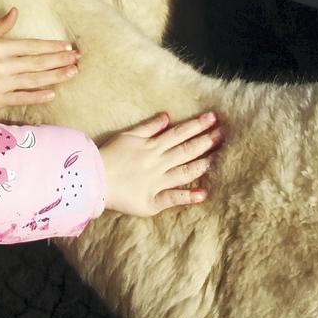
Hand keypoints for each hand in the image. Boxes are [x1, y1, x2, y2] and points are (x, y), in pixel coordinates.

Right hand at [0, 7, 78, 109]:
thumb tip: (15, 11)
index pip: (32, 46)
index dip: (52, 47)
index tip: (68, 46)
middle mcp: (2, 65)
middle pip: (37, 62)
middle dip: (60, 60)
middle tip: (78, 59)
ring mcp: (0, 84)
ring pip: (33, 80)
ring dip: (55, 76)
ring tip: (72, 73)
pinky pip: (21, 98)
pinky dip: (37, 96)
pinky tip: (52, 93)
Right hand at [99, 110, 220, 215]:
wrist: (94, 179)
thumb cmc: (110, 155)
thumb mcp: (128, 135)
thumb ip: (149, 127)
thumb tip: (168, 117)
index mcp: (152, 146)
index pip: (180, 133)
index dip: (197, 125)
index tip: (213, 118)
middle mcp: (158, 162)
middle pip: (186, 150)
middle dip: (206, 141)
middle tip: (224, 133)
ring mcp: (157, 182)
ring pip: (184, 171)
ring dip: (203, 164)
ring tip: (219, 157)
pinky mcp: (153, 201)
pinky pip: (172, 198)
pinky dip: (188, 196)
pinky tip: (203, 194)